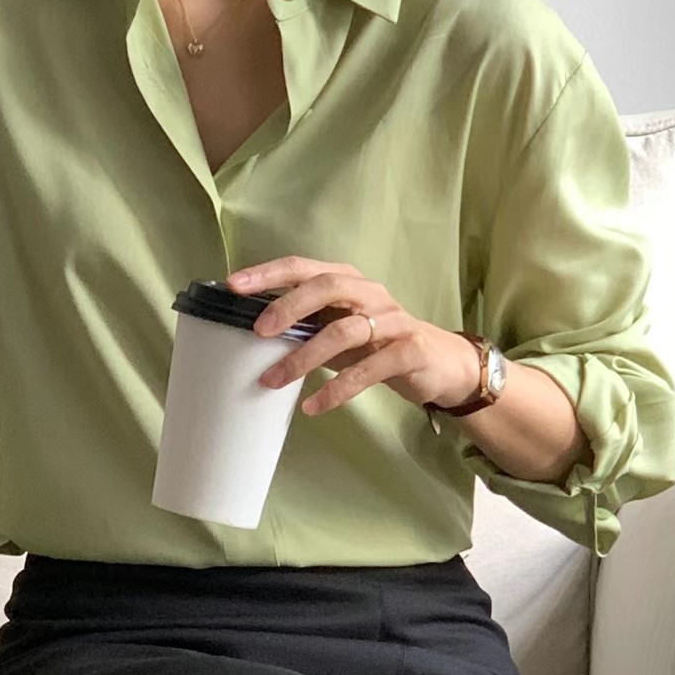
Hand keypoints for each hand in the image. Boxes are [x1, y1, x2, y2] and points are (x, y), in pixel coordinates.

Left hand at [226, 256, 482, 415]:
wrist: (441, 364)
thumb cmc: (380, 346)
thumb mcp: (340, 331)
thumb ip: (307, 327)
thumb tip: (255, 336)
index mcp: (349, 282)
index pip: (304, 267)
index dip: (269, 274)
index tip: (234, 286)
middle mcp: (370, 294)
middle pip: (326, 286)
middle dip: (288, 306)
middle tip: (258, 331)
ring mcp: (393, 321)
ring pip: (344, 331)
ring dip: (303, 357)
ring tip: (273, 381)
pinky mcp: (410, 351)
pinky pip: (368, 370)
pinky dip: (337, 389)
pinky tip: (313, 406)